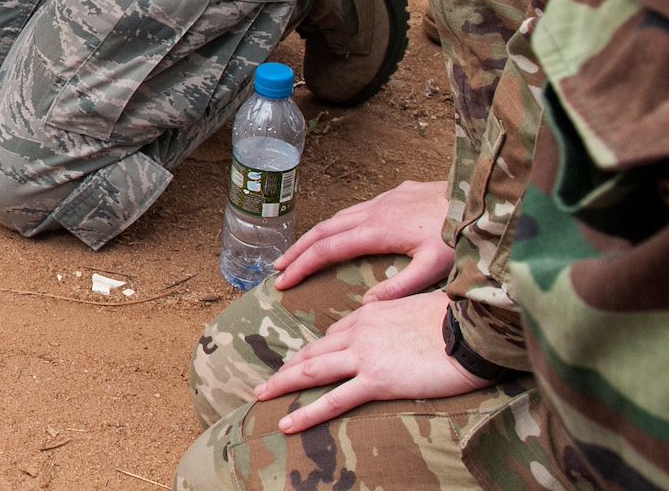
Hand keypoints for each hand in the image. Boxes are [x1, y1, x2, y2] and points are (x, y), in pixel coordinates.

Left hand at [255, 292, 488, 433]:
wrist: (472, 329)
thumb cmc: (457, 319)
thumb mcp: (420, 308)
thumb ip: (401, 317)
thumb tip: (404, 326)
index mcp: (371, 314)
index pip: (335, 333)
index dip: (317, 349)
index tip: (303, 360)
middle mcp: (360, 332)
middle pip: (314, 351)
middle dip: (288, 366)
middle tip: (267, 381)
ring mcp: (365, 356)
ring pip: (313, 371)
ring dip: (283, 384)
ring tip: (261, 396)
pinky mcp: (377, 380)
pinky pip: (334, 400)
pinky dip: (307, 413)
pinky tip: (288, 423)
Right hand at [273, 180, 454, 298]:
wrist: (480, 196)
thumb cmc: (460, 235)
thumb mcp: (435, 267)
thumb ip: (401, 287)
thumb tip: (366, 305)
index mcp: (376, 231)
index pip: (326, 250)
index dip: (301, 266)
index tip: (282, 282)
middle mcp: (372, 212)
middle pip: (323, 231)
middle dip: (297, 250)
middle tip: (279, 268)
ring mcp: (383, 199)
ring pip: (338, 217)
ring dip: (316, 236)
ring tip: (302, 252)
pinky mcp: (396, 193)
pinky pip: (357, 209)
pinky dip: (339, 223)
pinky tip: (344, 230)